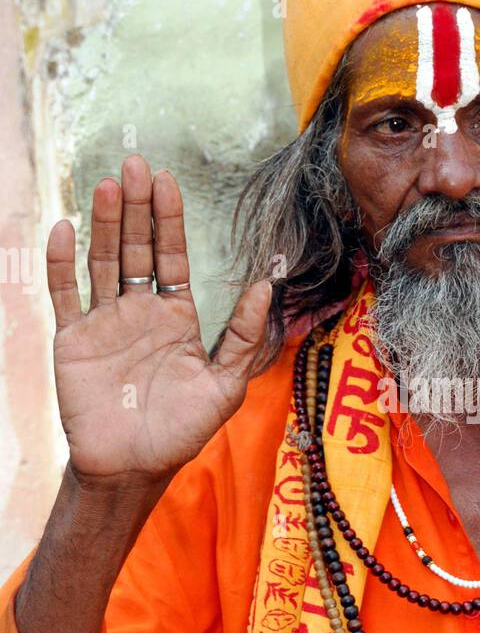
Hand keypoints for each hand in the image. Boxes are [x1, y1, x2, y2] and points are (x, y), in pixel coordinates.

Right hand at [47, 155, 271, 487]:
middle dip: (137, 207)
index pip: (171, 256)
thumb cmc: (181, 431)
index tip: (167, 181)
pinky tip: (65, 230)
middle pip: (136, 247)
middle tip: (135, 164)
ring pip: (101, 261)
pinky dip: (61, 263)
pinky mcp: (72, 340)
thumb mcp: (224, 386)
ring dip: (103, 223)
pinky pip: (65, 294)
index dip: (169, 219)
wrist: (133, 467)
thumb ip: (241, 337)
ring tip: (107, 184)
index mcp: (175, 316)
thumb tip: (266, 287)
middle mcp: (139, 311)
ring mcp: (103, 322)